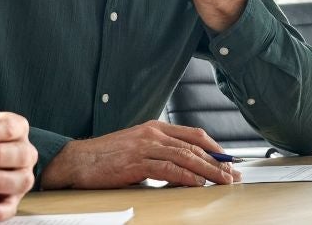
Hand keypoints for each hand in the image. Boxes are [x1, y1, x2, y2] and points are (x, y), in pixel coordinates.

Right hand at [39, 120, 240, 189]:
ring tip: (223, 181)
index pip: (193, 134)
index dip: (215, 148)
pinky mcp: (136, 162)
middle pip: (194, 146)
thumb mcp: (137, 148)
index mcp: (154, 127)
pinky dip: (187, 176)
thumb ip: (159, 153)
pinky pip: (168, 168)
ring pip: (186, 156)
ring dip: (208, 170)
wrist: (77, 160)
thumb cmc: (105, 156)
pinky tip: (198, 183)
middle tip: (233, 174)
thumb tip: (184, 169)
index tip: (228, 160)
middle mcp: (152, 133)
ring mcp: (145, 146)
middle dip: (217, 162)